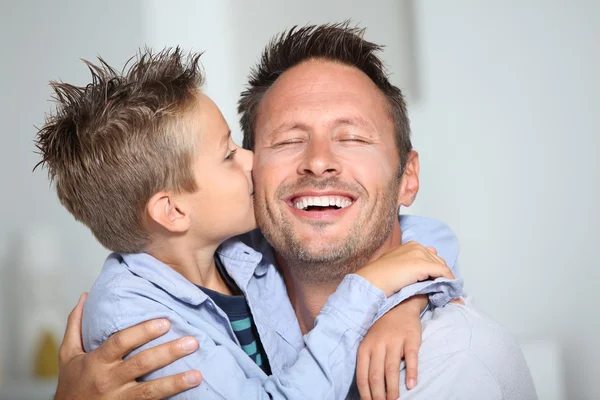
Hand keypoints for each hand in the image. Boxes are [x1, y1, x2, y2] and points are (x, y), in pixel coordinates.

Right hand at [54, 293, 201, 399]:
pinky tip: (187, 394)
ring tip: (197, 375)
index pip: (121, 342)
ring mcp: (119, 399)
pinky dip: (168, 399)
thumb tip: (84, 296)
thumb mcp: (68, 355)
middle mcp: (108, 380)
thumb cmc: (72, 384)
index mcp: (96, 361)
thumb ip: (76, 325)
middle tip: (192, 342)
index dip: (143, 331)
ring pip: (150, 390)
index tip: (166, 322)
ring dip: (175, 382)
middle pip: (141, 364)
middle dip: (168, 352)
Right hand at [356, 242, 454, 296]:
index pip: (432, 256)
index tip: (439, 282)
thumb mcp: (396, 265)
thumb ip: (408, 264)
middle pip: (439, 261)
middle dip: (443, 275)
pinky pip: (443, 273)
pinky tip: (449, 293)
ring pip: (442, 267)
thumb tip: (420, 271)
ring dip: (447, 280)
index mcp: (411, 245)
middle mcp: (417, 247)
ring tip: (449, 293)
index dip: (436, 270)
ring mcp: (420, 255)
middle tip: (447, 289)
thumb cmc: (380, 276)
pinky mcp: (422, 265)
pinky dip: (449, 282)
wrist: (373, 280)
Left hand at [356, 295, 424, 399]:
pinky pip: (410, 358)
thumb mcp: (370, 343)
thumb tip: (367, 389)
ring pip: (391, 369)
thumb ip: (368, 362)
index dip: (365, 393)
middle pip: (376, 375)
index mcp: (365, 348)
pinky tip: (411, 386)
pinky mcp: (410, 339)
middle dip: (378, 395)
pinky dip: (411, 373)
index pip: (362, 375)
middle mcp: (378, 345)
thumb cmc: (382, 331)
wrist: (400, 307)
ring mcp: (394, 341)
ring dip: (392, 388)